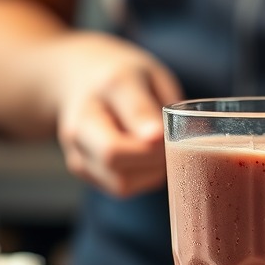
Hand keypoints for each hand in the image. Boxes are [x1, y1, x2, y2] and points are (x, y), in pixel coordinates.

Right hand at [54, 34, 183, 197]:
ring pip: (121, 181)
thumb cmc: (128, 78)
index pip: (132, 109)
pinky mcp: (80, 169)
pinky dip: (142, 179)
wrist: (79, 78)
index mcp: (111, 85)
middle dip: (153, 158)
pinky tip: (145, 159)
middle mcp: (84, 119)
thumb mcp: (152, 76)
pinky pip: (120, 188)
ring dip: (151, 172)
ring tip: (160, 150)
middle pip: (113, 155)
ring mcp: (76, 148)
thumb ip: (167, 105)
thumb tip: (187, 139)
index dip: (150, 128)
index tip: (163, 135)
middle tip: (173, 146)